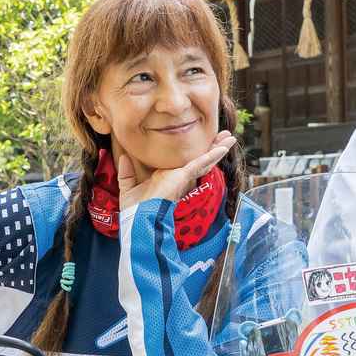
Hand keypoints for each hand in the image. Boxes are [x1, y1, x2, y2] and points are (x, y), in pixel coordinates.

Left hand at [116, 131, 235, 209]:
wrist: (138, 219)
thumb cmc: (134, 209)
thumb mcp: (127, 187)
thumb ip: (126, 173)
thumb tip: (123, 157)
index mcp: (166, 177)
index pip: (183, 162)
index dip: (193, 153)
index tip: (199, 142)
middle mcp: (177, 177)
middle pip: (198, 159)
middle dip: (211, 148)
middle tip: (224, 136)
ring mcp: (182, 177)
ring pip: (204, 160)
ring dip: (217, 148)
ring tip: (231, 138)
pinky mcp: (183, 177)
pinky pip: (200, 163)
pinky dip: (213, 155)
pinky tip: (224, 147)